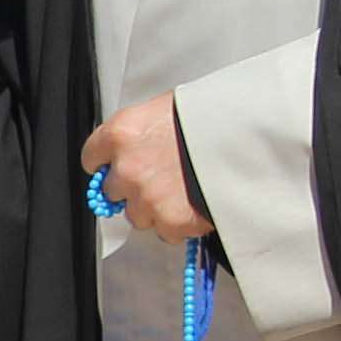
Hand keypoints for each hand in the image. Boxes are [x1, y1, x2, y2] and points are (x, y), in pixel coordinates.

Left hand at [79, 96, 206, 243]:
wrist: (248, 138)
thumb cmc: (212, 117)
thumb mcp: (166, 109)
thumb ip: (140, 133)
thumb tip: (130, 150)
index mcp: (122, 133)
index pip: (92, 157)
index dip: (106, 163)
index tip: (115, 166)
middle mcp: (128, 168)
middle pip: (113, 191)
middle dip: (133, 188)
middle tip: (161, 177)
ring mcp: (148, 198)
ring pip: (138, 215)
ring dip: (155, 208)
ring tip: (184, 190)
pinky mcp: (171, 222)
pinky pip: (166, 232)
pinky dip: (179, 223)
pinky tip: (196, 203)